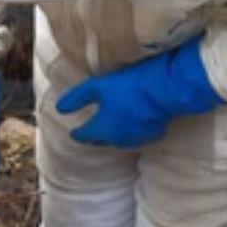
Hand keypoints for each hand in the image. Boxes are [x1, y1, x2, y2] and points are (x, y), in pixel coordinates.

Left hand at [55, 36, 223, 148]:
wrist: (166, 89)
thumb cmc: (129, 85)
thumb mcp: (98, 87)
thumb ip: (77, 98)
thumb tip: (60, 108)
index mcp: (103, 128)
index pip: (85, 135)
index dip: (79, 133)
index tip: (74, 134)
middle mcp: (118, 139)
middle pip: (103, 140)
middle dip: (96, 137)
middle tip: (91, 132)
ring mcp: (138, 138)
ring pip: (121, 140)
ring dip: (115, 135)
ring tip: (112, 129)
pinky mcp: (155, 133)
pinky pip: (139, 135)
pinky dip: (133, 130)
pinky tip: (135, 124)